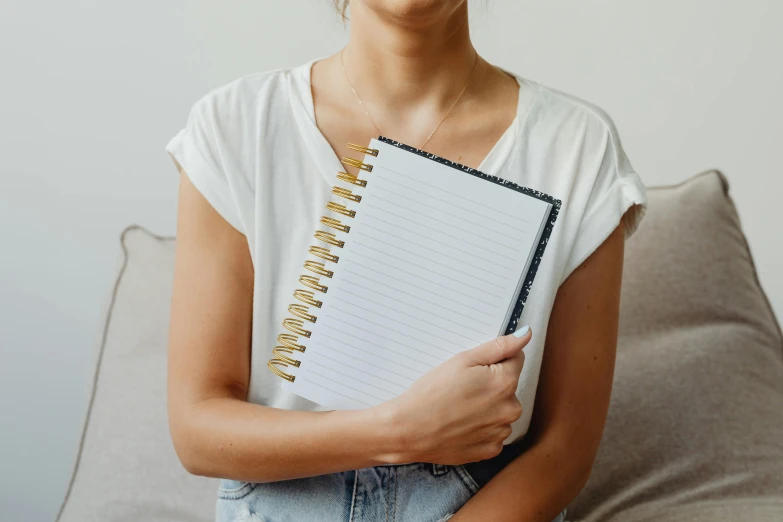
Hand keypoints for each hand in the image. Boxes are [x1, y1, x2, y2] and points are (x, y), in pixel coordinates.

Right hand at [377, 327, 530, 464]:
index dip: (493, 360)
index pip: (515, 360)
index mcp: (505, 383)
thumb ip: (499, 347)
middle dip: (490, 383)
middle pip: (508, 387)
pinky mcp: (490, 450)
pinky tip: (460, 424)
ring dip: (486, 407)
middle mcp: (510, 409)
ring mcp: (500, 432)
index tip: (473, 368)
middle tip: (461, 388)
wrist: (408, 430)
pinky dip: (480, 428)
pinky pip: (492, 432)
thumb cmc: (431, 392)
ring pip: (500, 410)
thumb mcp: (463, 360)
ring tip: (458, 407)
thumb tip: (526, 335)